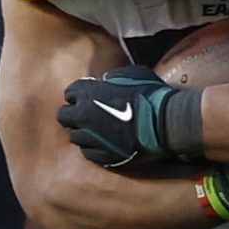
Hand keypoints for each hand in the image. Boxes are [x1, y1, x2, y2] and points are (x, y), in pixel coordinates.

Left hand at [58, 66, 198, 168]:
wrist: (165, 122)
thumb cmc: (151, 94)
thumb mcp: (132, 74)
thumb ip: (114, 77)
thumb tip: (107, 80)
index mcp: (87, 92)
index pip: (70, 92)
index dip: (79, 95)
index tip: (87, 97)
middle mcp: (83, 115)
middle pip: (64, 116)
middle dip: (73, 115)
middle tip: (86, 116)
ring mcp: (91, 137)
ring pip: (75, 136)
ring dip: (84, 133)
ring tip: (97, 132)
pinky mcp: (101, 155)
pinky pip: (88, 153)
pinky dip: (94, 148)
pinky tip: (105, 144)